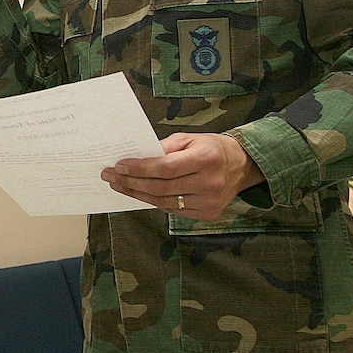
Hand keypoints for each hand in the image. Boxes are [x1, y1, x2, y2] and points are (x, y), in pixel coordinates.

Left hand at [102, 132, 265, 220]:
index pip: (165, 168)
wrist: (242, 166)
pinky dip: (153, 201)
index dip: (139, 168)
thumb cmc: (211, 148)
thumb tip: (136, 157)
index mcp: (206, 159)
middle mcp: (209, 183)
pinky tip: (139, 193)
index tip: (119, 165)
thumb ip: (163, 147)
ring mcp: (209, 202)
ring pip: (163, 201)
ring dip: (137, 194)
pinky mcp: (208, 214)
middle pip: (161, 187)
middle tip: (111, 176)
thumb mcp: (189, 139)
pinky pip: (173, 210)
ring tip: (119, 185)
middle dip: (131, 182)